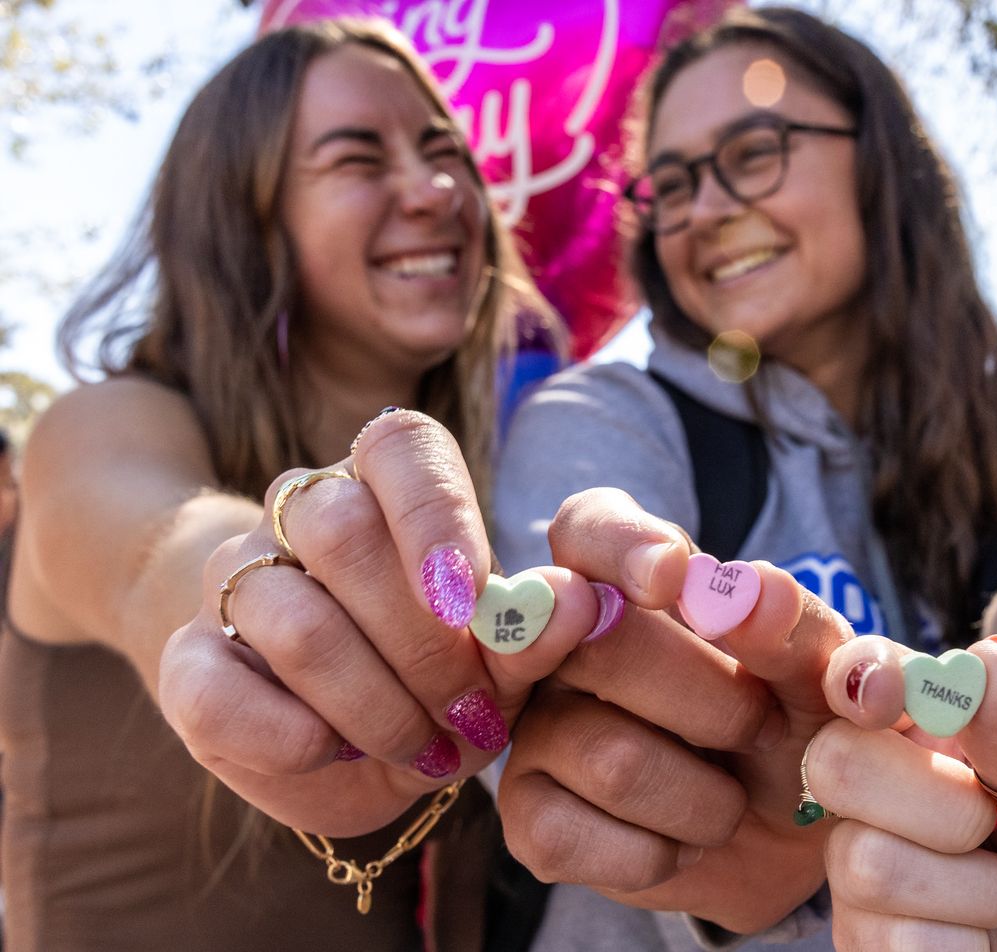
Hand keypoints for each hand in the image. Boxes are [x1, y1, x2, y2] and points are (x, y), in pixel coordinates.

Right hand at [159, 410, 606, 833]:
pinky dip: (290, 735)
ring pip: (296, 621)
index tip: (470, 600)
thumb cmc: (440, 674)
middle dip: (423, 643)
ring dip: (376, 704)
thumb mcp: (501, 659)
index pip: (398, 448)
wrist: (339, 734)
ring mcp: (238, 581)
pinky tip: (335, 754)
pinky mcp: (188, 662)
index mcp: (387, 482)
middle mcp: (303, 512)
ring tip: (428, 749)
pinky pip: (218, 690)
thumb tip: (579, 603)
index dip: (434, 515)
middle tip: (473, 715)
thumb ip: (535, 632)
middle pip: (342, 532)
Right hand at [497, 488, 854, 933]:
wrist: (801, 837)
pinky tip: (681, 841)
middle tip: (764, 730)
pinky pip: (569, 835)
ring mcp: (538, 726)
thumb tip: (755, 593)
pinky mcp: (527, 816)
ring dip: (705, 800)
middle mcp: (565, 640)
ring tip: (729, 799)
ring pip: (611, 760)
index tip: (672, 578)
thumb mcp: (824, 673)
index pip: (589, 527)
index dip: (621, 547)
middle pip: (600, 646)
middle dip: (714, 705)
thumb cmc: (803, 725)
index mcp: (633, 576)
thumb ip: (799, 627)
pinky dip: (657, 853)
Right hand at [810, 635, 996, 951]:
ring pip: (870, 866)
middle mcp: (870, 788)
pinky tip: (981, 938)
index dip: (861, 677)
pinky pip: (892, 946)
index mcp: (915, 722)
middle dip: (944, 806)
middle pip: (839, 765)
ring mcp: (857, 866)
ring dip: (975, 892)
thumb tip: (989, 656)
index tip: (887, 699)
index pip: (857, 673)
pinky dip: (962, 947)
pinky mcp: (863, 942)